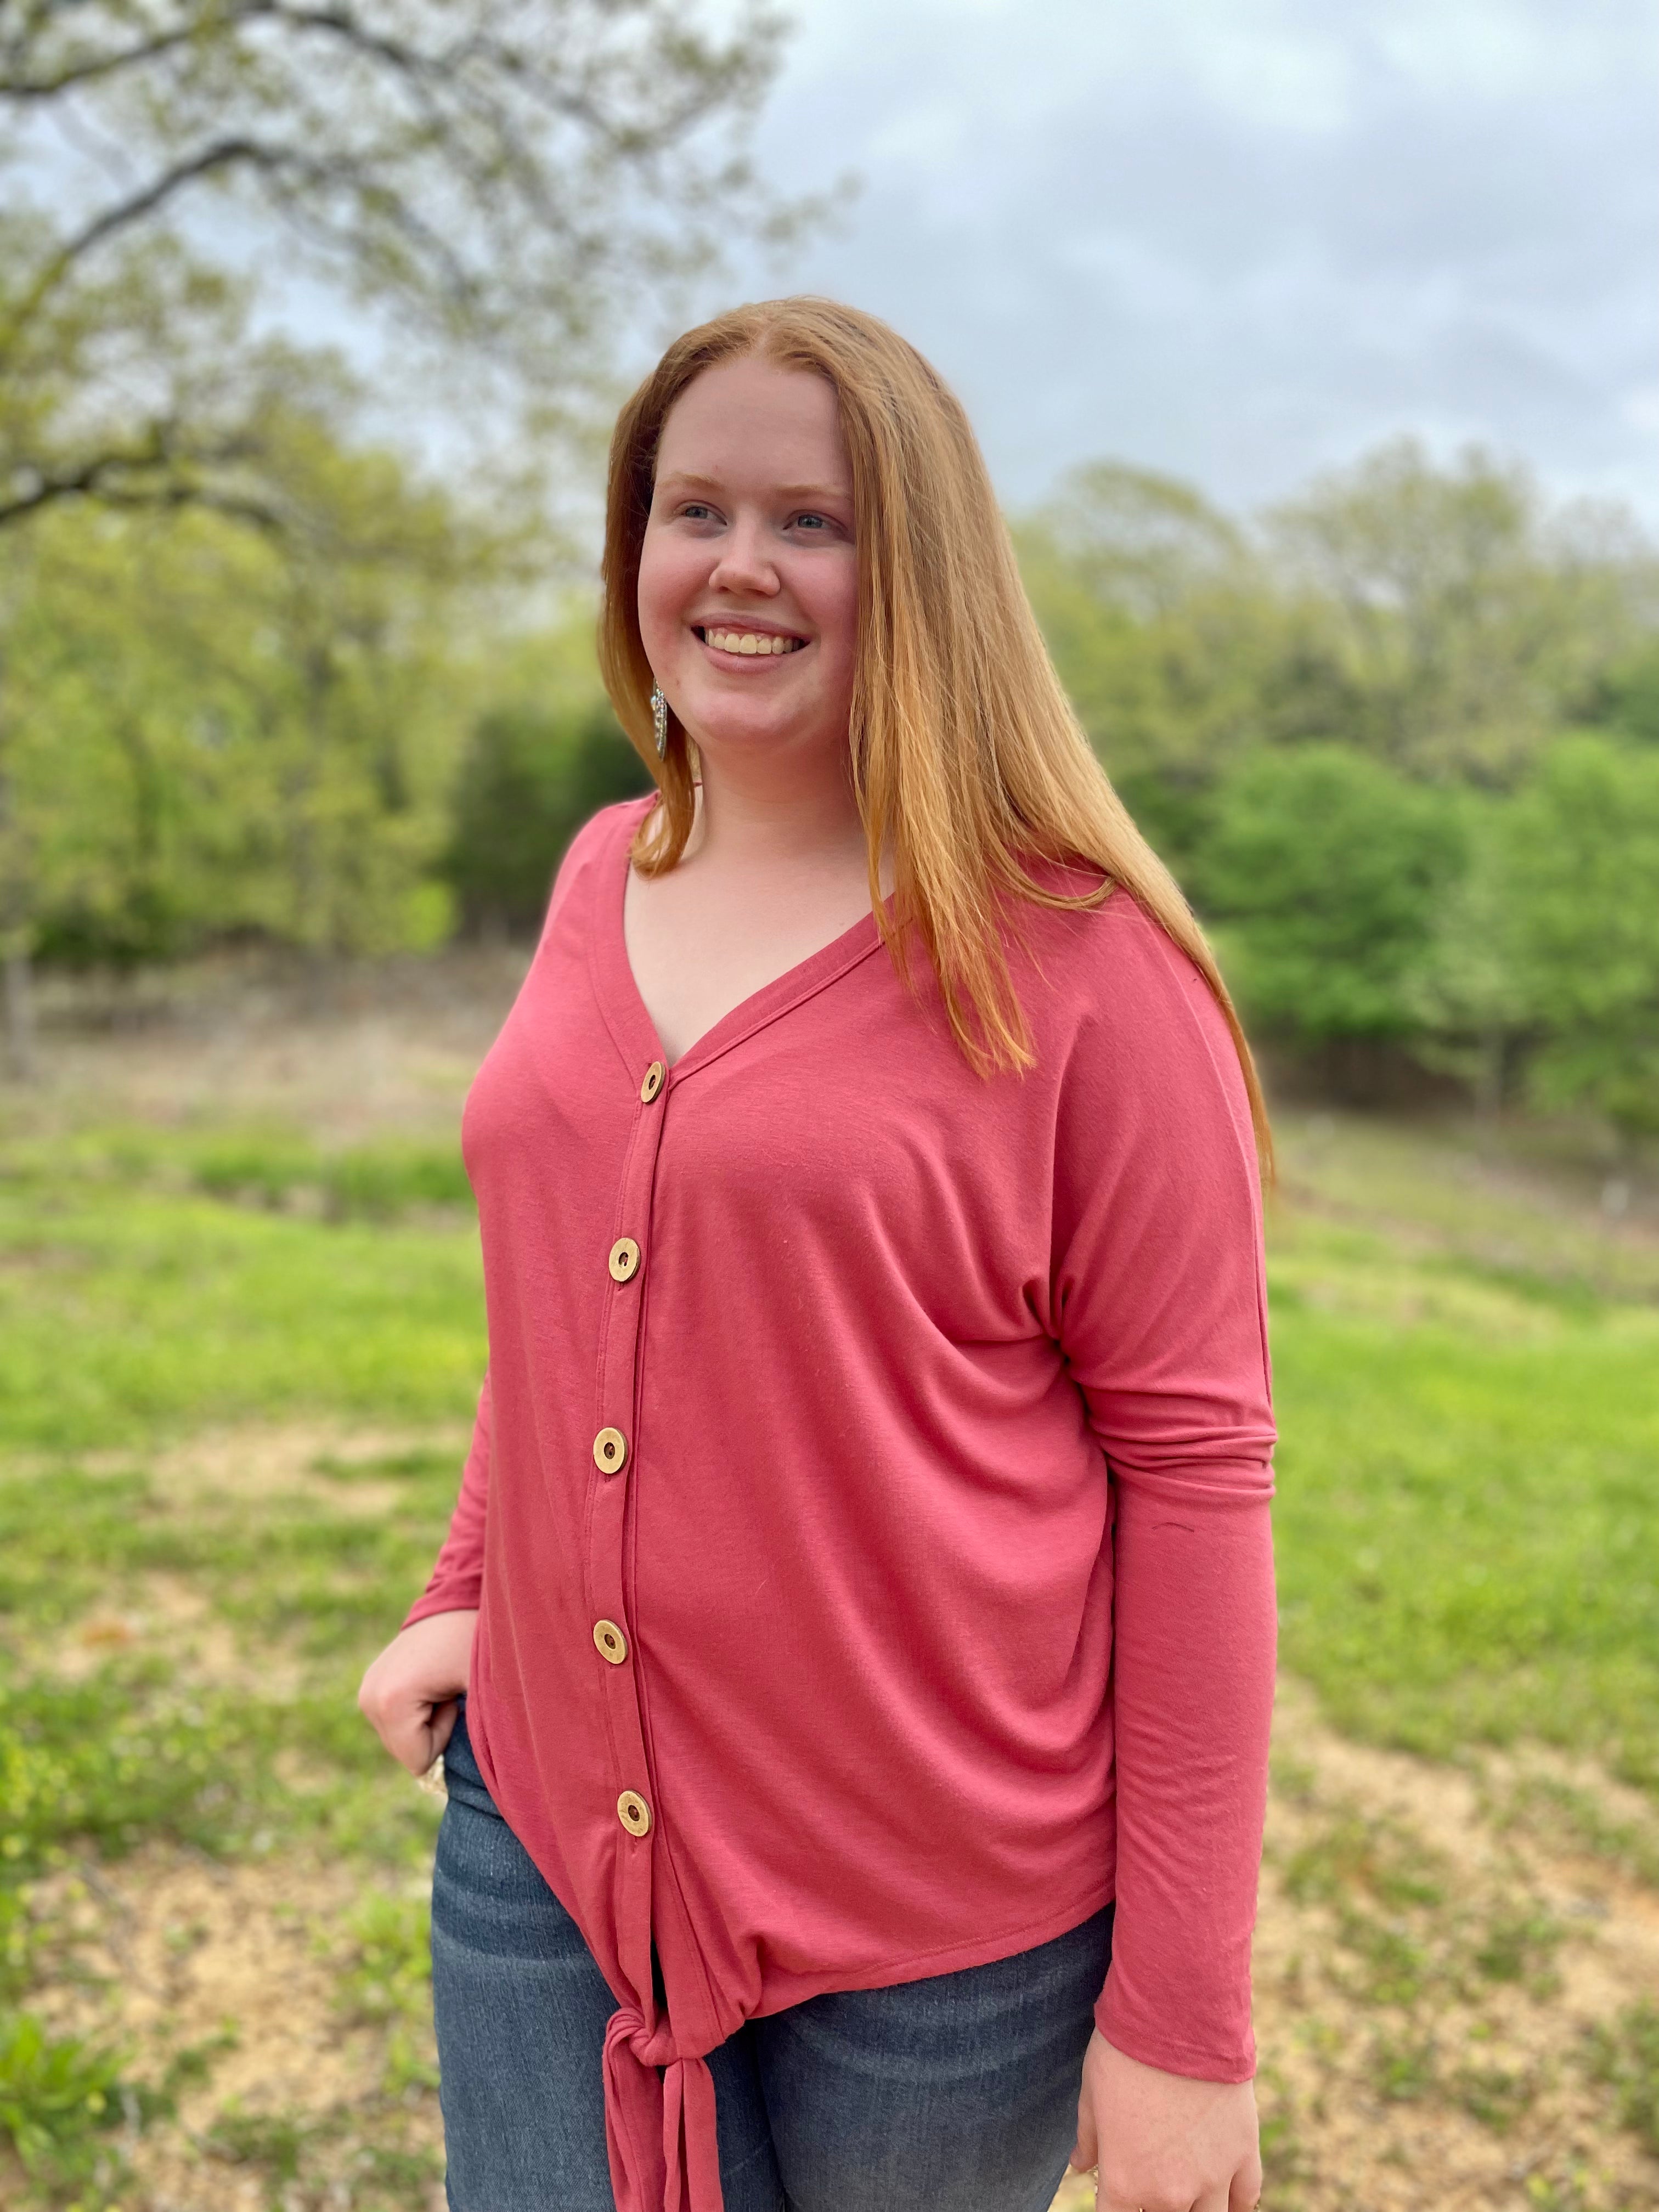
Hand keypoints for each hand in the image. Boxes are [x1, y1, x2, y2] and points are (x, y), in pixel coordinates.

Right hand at [358, 1608, 477, 1773]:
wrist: (462, 1595)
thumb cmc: (476, 1641)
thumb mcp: (483, 1688)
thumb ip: (478, 1736)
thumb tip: (486, 1781)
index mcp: (391, 1702)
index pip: (419, 1762)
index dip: (446, 1738)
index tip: (455, 1698)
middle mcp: (369, 1697)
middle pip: (407, 1753)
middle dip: (435, 1731)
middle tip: (450, 1689)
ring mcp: (366, 1690)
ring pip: (402, 1739)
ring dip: (428, 1721)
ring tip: (442, 1683)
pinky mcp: (371, 1685)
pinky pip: (397, 1722)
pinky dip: (418, 1710)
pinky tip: (431, 1681)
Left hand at [1070, 2031, 1261, 2211]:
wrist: (1176, 2019)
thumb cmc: (1124, 2052)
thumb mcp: (1092, 2095)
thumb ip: (1089, 2139)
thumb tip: (1080, 2165)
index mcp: (1125, 2183)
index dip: (1113, 2208)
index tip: (1115, 2194)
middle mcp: (1169, 2193)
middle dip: (1152, 2205)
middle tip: (1150, 2177)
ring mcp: (1211, 2179)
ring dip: (1194, 2208)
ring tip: (1187, 2192)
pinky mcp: (1243, 2155)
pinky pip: (1244, 2200)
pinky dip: (1234, 2202)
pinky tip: (1225, 2198)